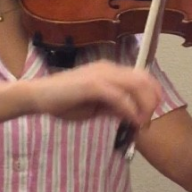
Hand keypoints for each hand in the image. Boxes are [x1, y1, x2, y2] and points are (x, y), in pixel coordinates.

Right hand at [29, 60, 162, 123]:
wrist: (38, 96)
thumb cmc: (63, 101)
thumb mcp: (94, 107)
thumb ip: (113, 107)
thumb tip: (131, 114)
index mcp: (109, 71)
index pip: (141, 76)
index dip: (152, 94)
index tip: (152, 114)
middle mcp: (108, 68)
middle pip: (143, 79)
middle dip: (152, 101)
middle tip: (149, 122)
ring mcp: (101, 74)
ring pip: (136, 85)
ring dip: (144, 106)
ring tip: (143, 123)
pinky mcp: (93, 85)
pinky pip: (120, 97)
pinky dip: (130, 110)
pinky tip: (132, 121)